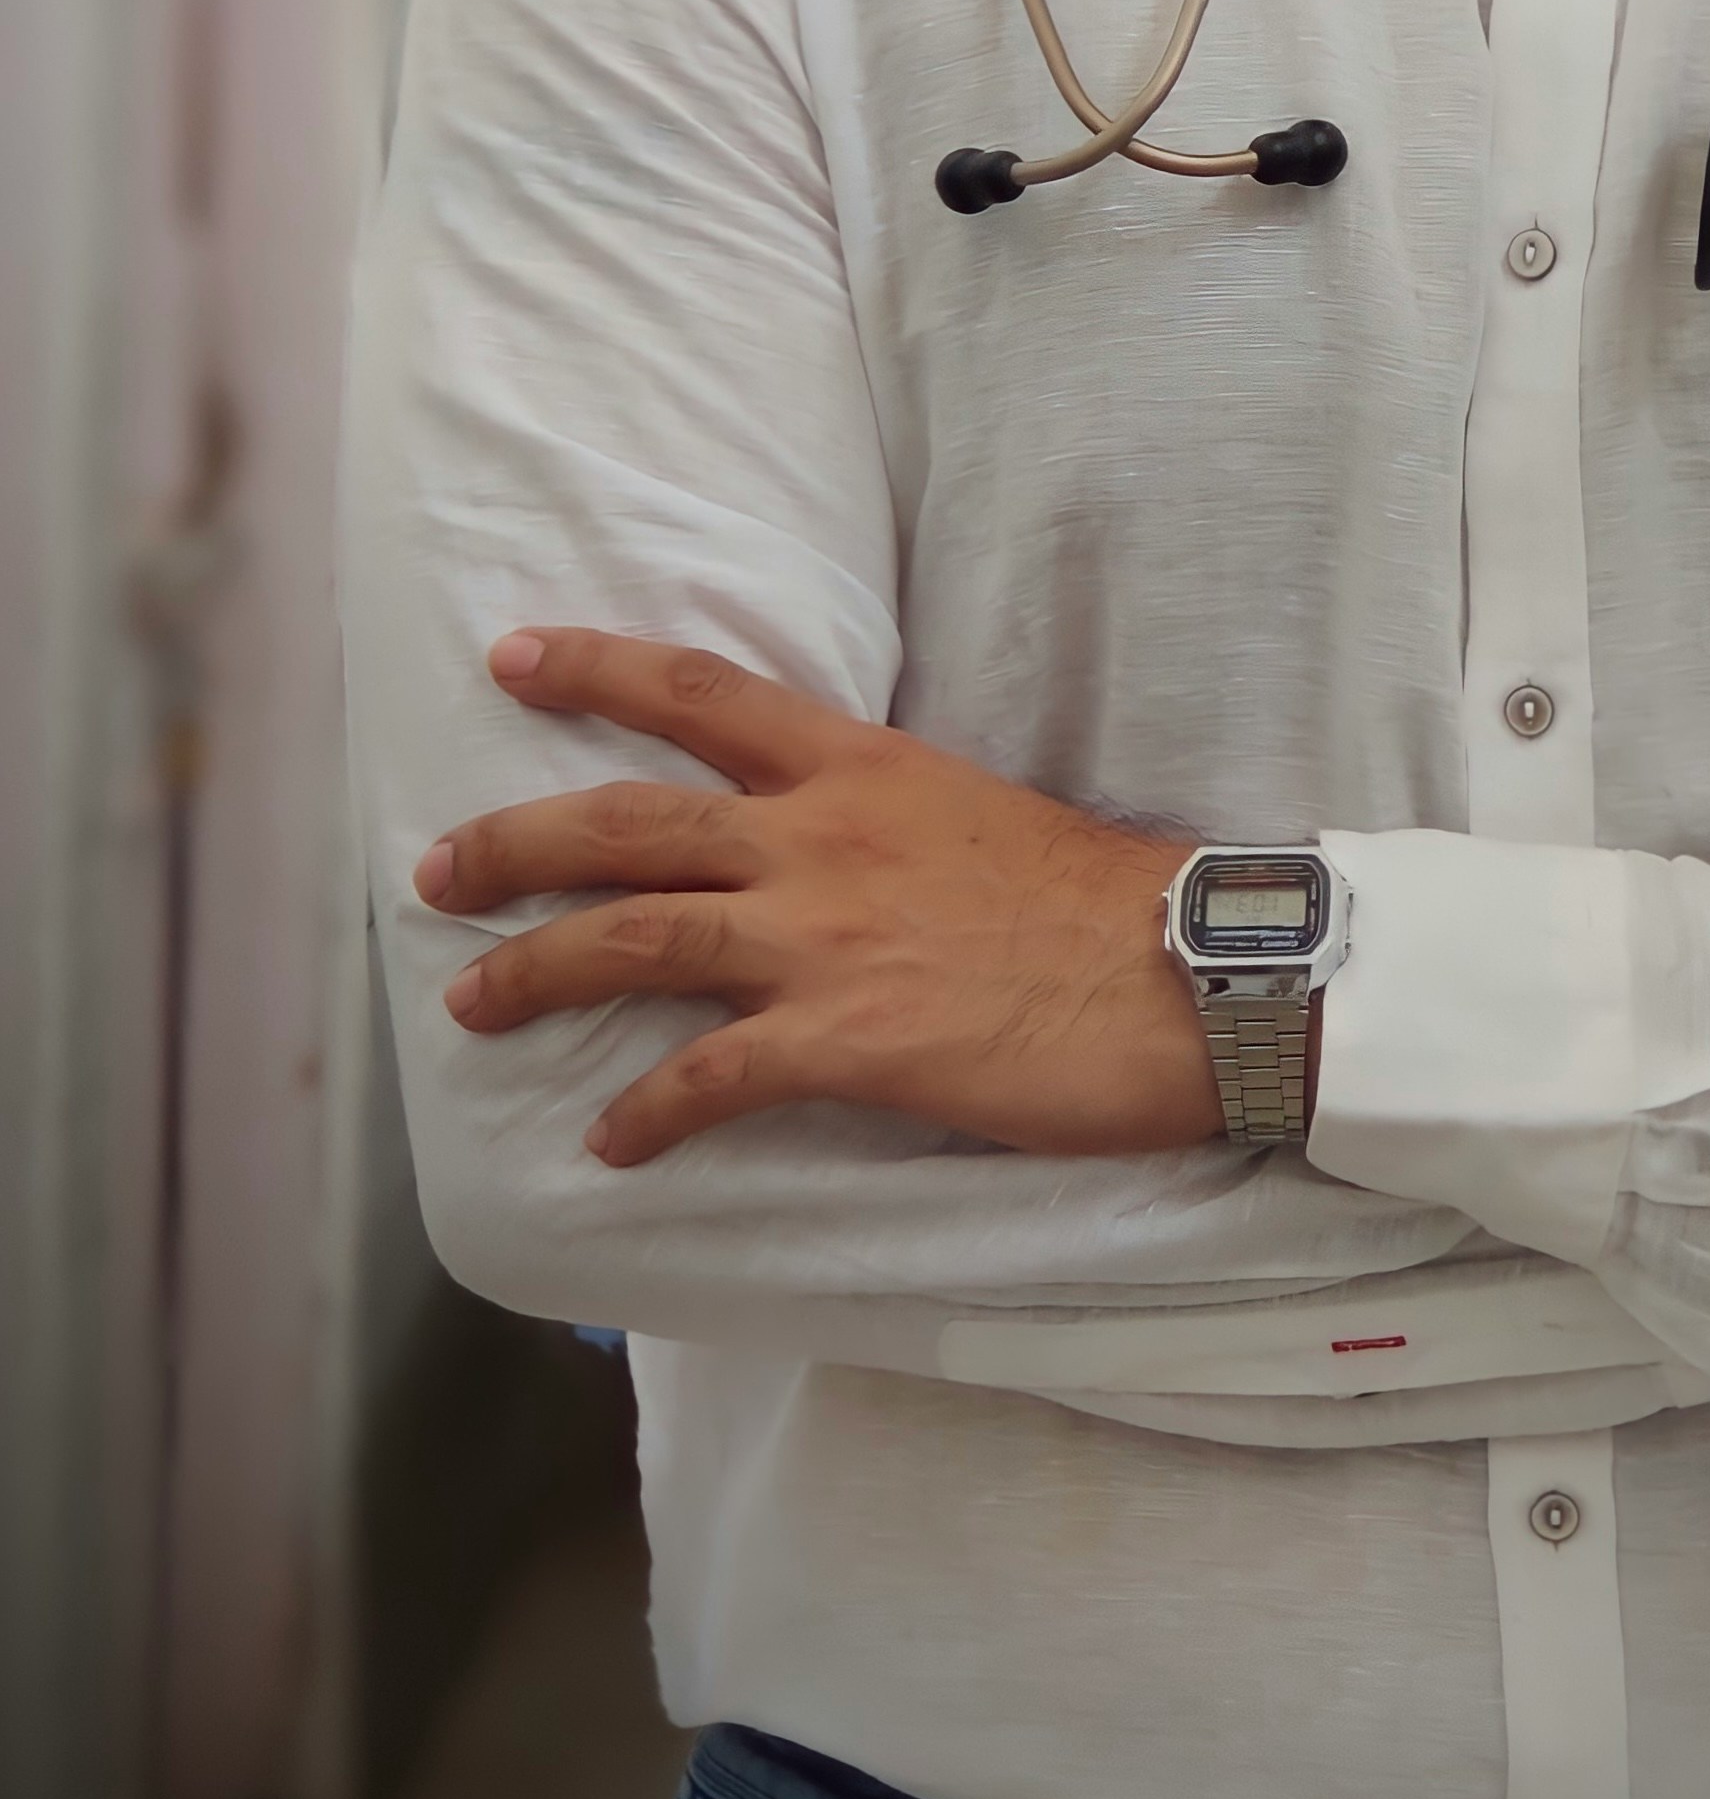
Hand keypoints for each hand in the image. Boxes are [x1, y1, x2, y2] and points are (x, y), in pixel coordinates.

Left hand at [415, 631, 1222, 1166]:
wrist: (1185, 974)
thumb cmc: (1098, 901)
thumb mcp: (975, 813)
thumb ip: (882, 822)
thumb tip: (824, 847)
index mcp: (862, 769)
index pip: (702, 696)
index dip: (596, 668)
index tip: (513, 654)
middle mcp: (822, 838)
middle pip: (625, 821)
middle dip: (512, 843)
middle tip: (436, 871)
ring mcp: (827, 939)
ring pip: (633, 937)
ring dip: (532, 972)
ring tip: (470, 1004)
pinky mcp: (845, 1040)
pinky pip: (706, 1077)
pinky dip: (644, 1112)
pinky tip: (610, 1144)